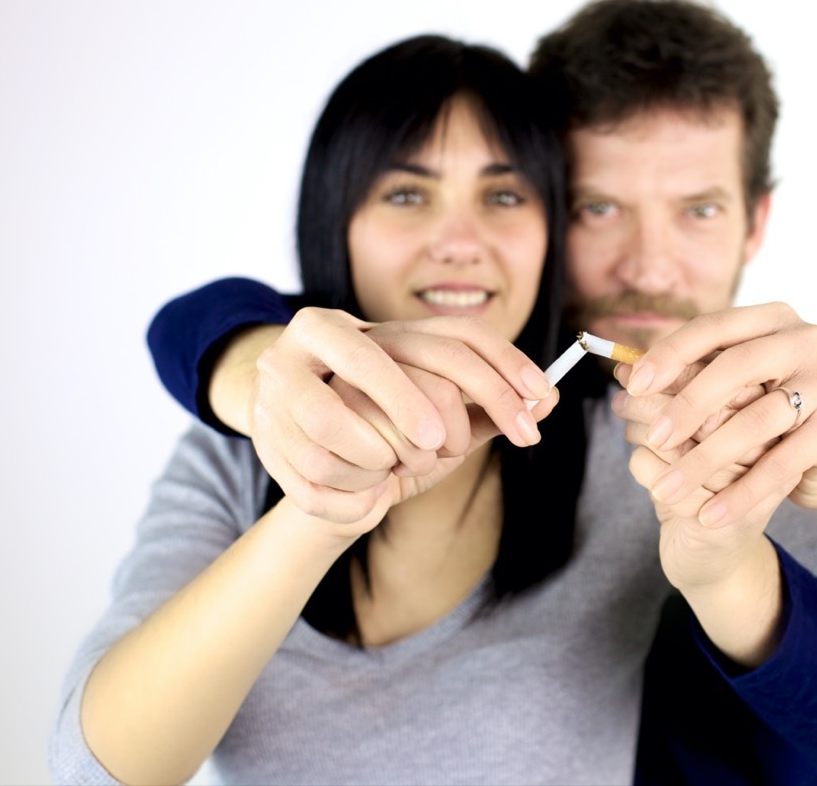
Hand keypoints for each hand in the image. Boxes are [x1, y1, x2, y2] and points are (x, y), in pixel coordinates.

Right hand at [218, 308, 556, 524]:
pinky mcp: (267, 424)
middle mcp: (332, 334)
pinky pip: (320, 464)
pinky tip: (364, 489)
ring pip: (351, 418)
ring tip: (395, 468)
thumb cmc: (387, 437)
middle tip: (447, 450)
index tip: (539, 405)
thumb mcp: (438, 418)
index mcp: (384, 327)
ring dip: (387, 456)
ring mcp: (291, 378)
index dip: (505, 369)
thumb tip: (549, 400)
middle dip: (445, 414)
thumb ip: (487, 408)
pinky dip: (353, 488)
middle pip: (411, 363)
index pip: (459, 336)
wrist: (306, 458)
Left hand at [614, 303, 816, 527]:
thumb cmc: (761, 415)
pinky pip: (781, 465)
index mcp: (772, 319)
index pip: (713, 326)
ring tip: (666, 488)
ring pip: (756, 421)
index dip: (670, 353)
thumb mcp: (728, 387)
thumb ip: (685, 374)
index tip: (632, 382)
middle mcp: (806, 341)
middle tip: (652, 435)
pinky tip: (708, 516)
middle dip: (688, 404)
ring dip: (705, 459)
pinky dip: (741, 494)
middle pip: (736, 367)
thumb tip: (622, 371)